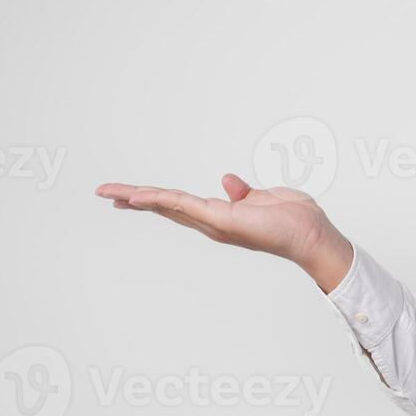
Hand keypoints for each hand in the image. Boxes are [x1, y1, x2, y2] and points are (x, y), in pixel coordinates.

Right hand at [94, 174, 353, 291]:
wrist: (310, 234)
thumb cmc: (296, 219)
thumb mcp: (265, 197)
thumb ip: (243, 192)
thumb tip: (227, 181)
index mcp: (221, 215)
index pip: (179, 204)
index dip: (154, 198)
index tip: (130, 194)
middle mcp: (212, 222)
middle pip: (165, 206)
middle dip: (134, 199)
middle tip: (105, 193)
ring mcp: (214, 222)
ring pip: (168, 205)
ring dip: (137, 197)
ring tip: (109, 192)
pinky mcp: (220, 219)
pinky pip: (183, 205)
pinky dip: (160, 199)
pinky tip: (137, 196)